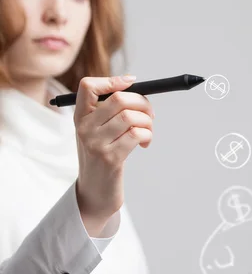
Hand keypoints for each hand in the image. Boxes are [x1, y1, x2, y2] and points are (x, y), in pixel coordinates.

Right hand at [74, 75, 154, 220]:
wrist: (95, 193)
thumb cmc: (102, 157)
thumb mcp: (97, 132)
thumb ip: (109, 111)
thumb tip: (136, 88)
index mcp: (80, 117)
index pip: (87, 86)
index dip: (112, 80)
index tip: (131, 83)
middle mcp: (84, 128)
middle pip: (119, 99)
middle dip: (143, 102)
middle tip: (150, 114)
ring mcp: (96, 143)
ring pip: (131, 116)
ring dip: (148, 122)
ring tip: (148, 132)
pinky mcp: (110, 158)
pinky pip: (137, 134)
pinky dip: (147, 135)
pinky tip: (145, 143)